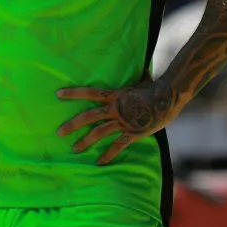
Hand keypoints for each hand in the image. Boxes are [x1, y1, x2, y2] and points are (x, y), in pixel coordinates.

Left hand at [55, 80, 176, 165]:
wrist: (168, 97)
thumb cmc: (154, 87)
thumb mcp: (139, 79)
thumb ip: (133, 76)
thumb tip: (138, 64)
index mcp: (114, 95)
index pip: (88, 93)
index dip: (73, 93)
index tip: (57, 94)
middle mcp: (114, 108)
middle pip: (88, 117)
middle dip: (72, 125)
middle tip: (58, 133)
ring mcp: (123, 121)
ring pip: (99, 133)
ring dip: (85, 142)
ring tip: (74, 149)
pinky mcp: (133, 132)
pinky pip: (118, 145)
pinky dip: (108, 154)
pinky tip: (99, 162)